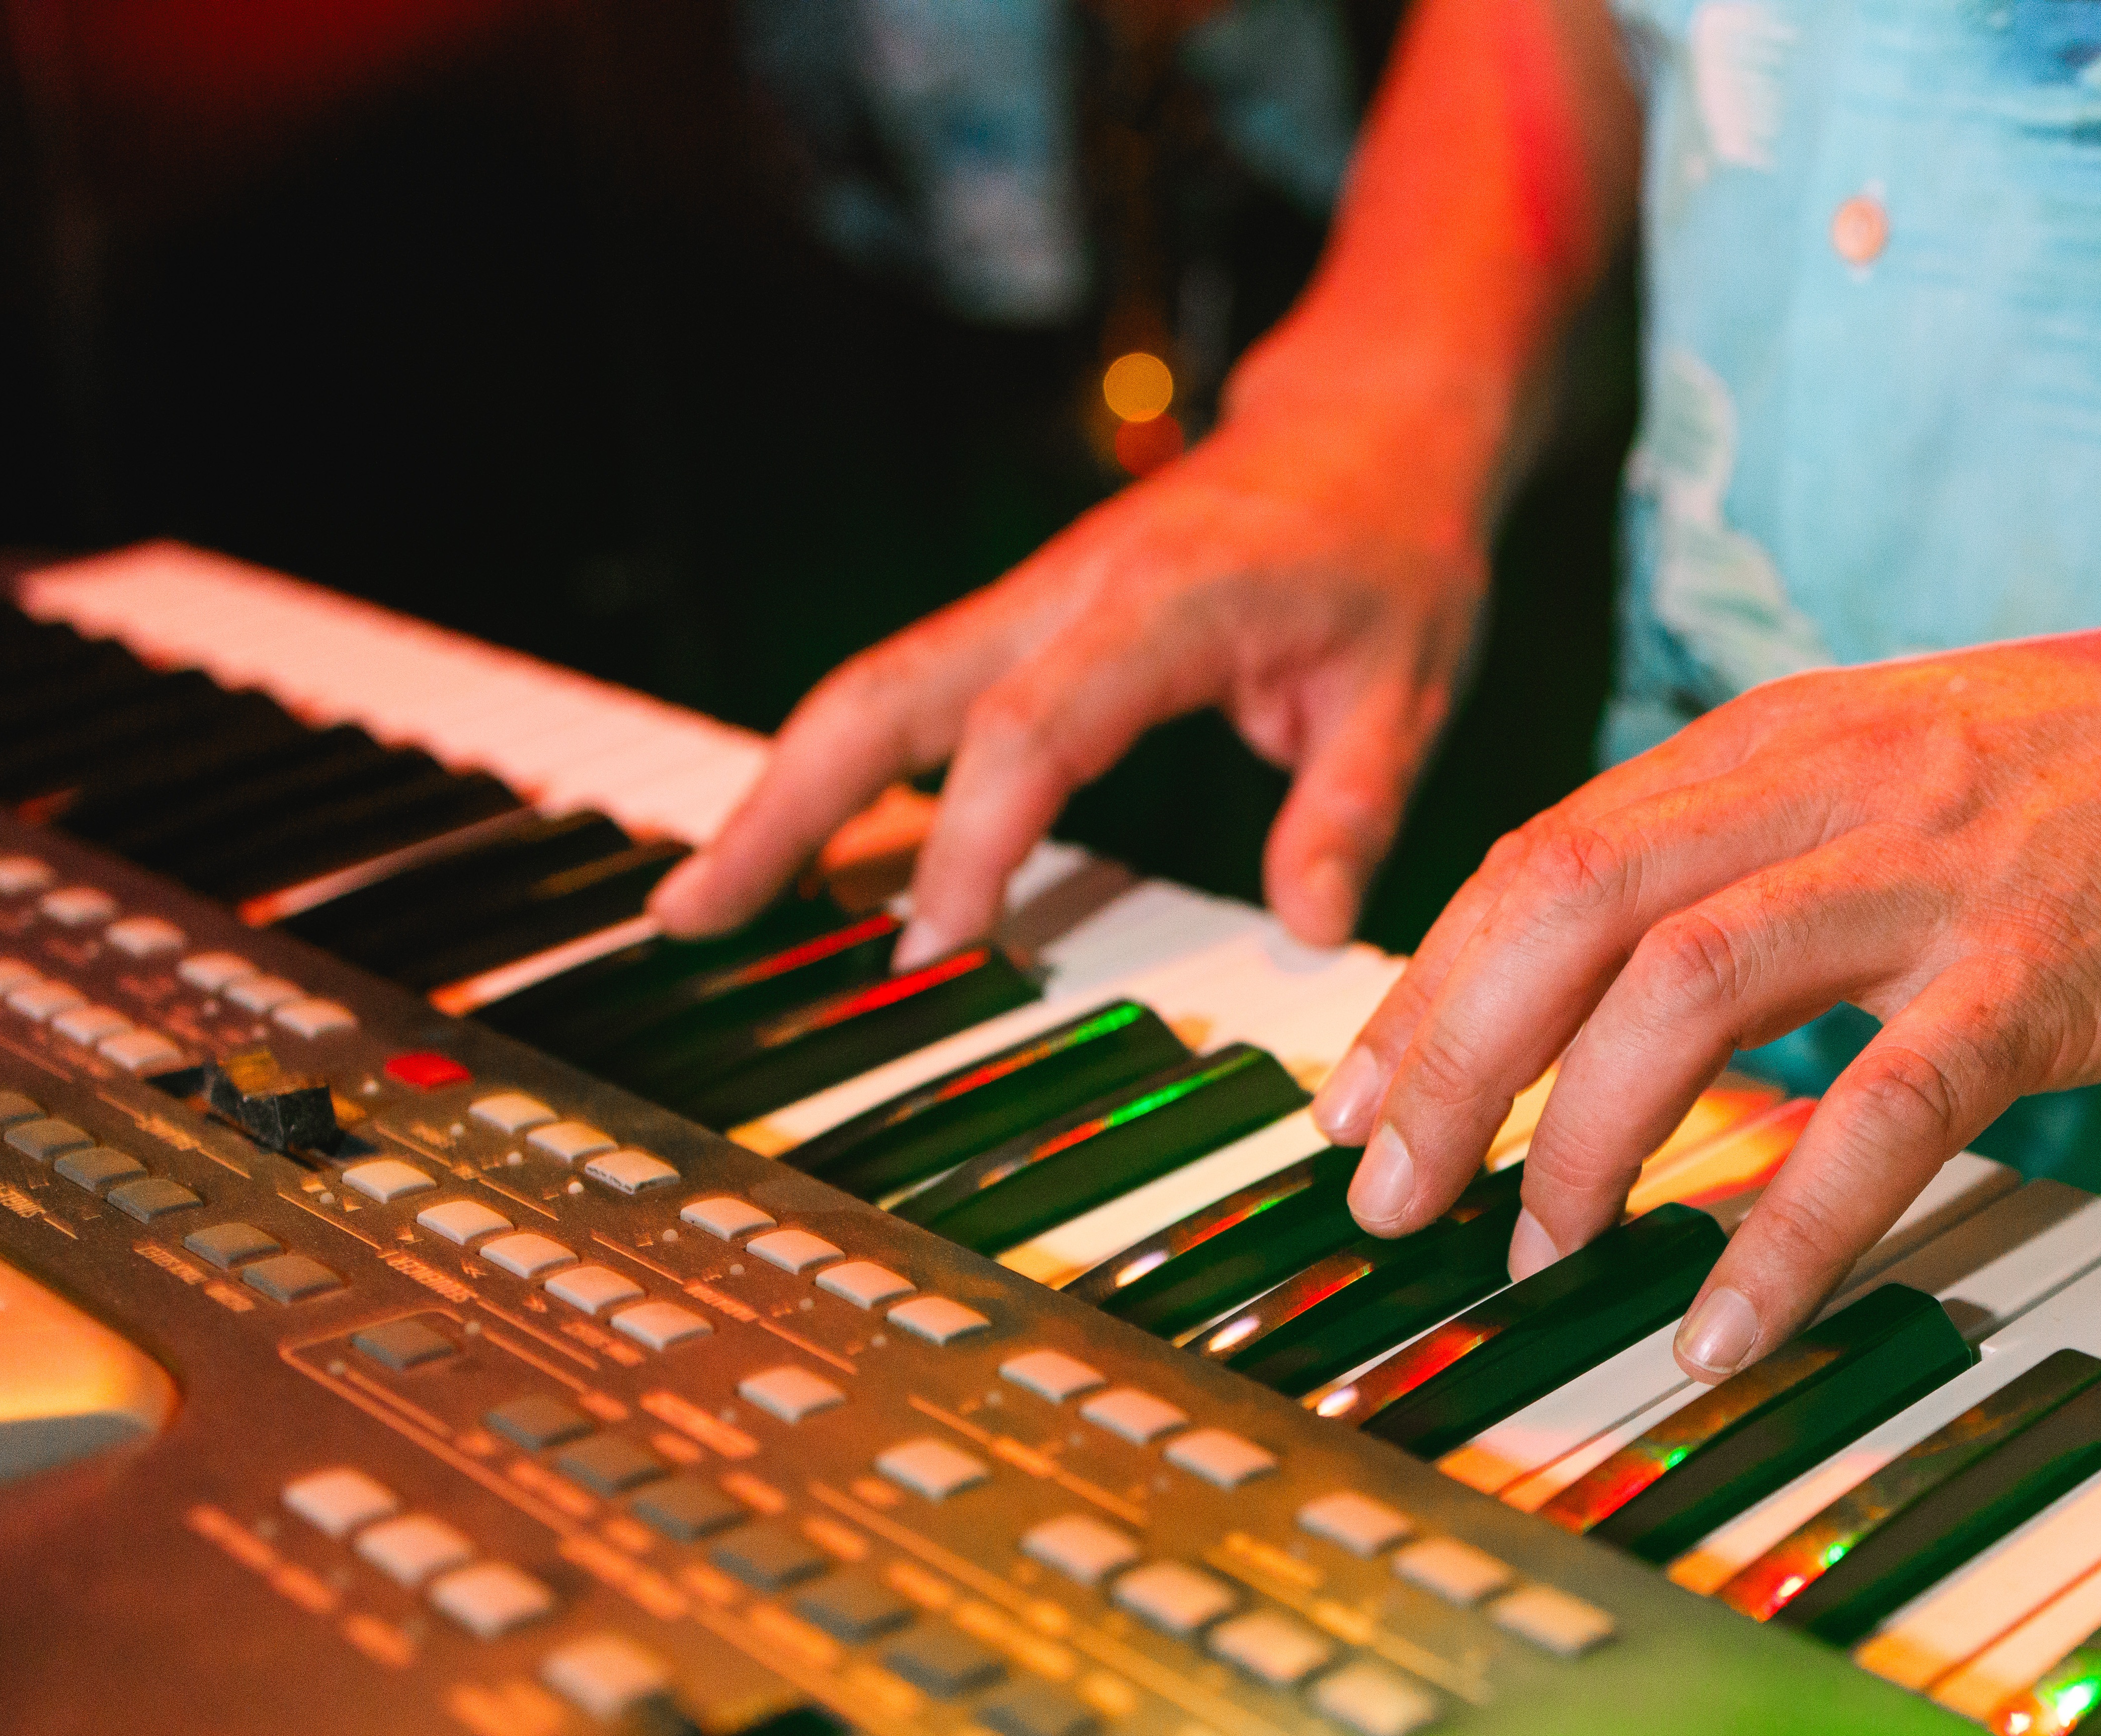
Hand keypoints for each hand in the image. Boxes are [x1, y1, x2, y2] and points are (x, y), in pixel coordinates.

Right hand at [648, 386, 1494, 956]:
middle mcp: (1067, 592)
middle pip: (886, 693)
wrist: (1370, 428)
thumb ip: (1350, 811)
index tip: (934, 941)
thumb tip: (1310, 933)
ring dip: (780, 790)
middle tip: (692, 911)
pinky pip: (908, 695)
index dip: (971, 836)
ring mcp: (1031, 602)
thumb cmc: (1390, 552)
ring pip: (871, 690)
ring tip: (701, 897)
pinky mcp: (1024, 622)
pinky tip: (800, 847)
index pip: (1033, 729)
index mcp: (1161, 603)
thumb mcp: (1408, 687)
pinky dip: (840, 768)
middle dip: (782, 804)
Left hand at [1309, 604, 2100, 1382]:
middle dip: (1450, 1063)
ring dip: (1582, 1137)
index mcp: (1772, 743)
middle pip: (1568, 909)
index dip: (1425, 987)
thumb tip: (1608, 987)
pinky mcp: (2045, 972)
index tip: (1352, 1100)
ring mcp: (1935, 874)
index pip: (1543, 858)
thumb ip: (1749, 857)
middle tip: (1388, 1196)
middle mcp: (1827, 787)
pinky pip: (1881, 1111)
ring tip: (1537, 1255)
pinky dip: (1784, 1232)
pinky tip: (1721, 1327)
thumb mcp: (1889, 769)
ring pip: (1686, 992)